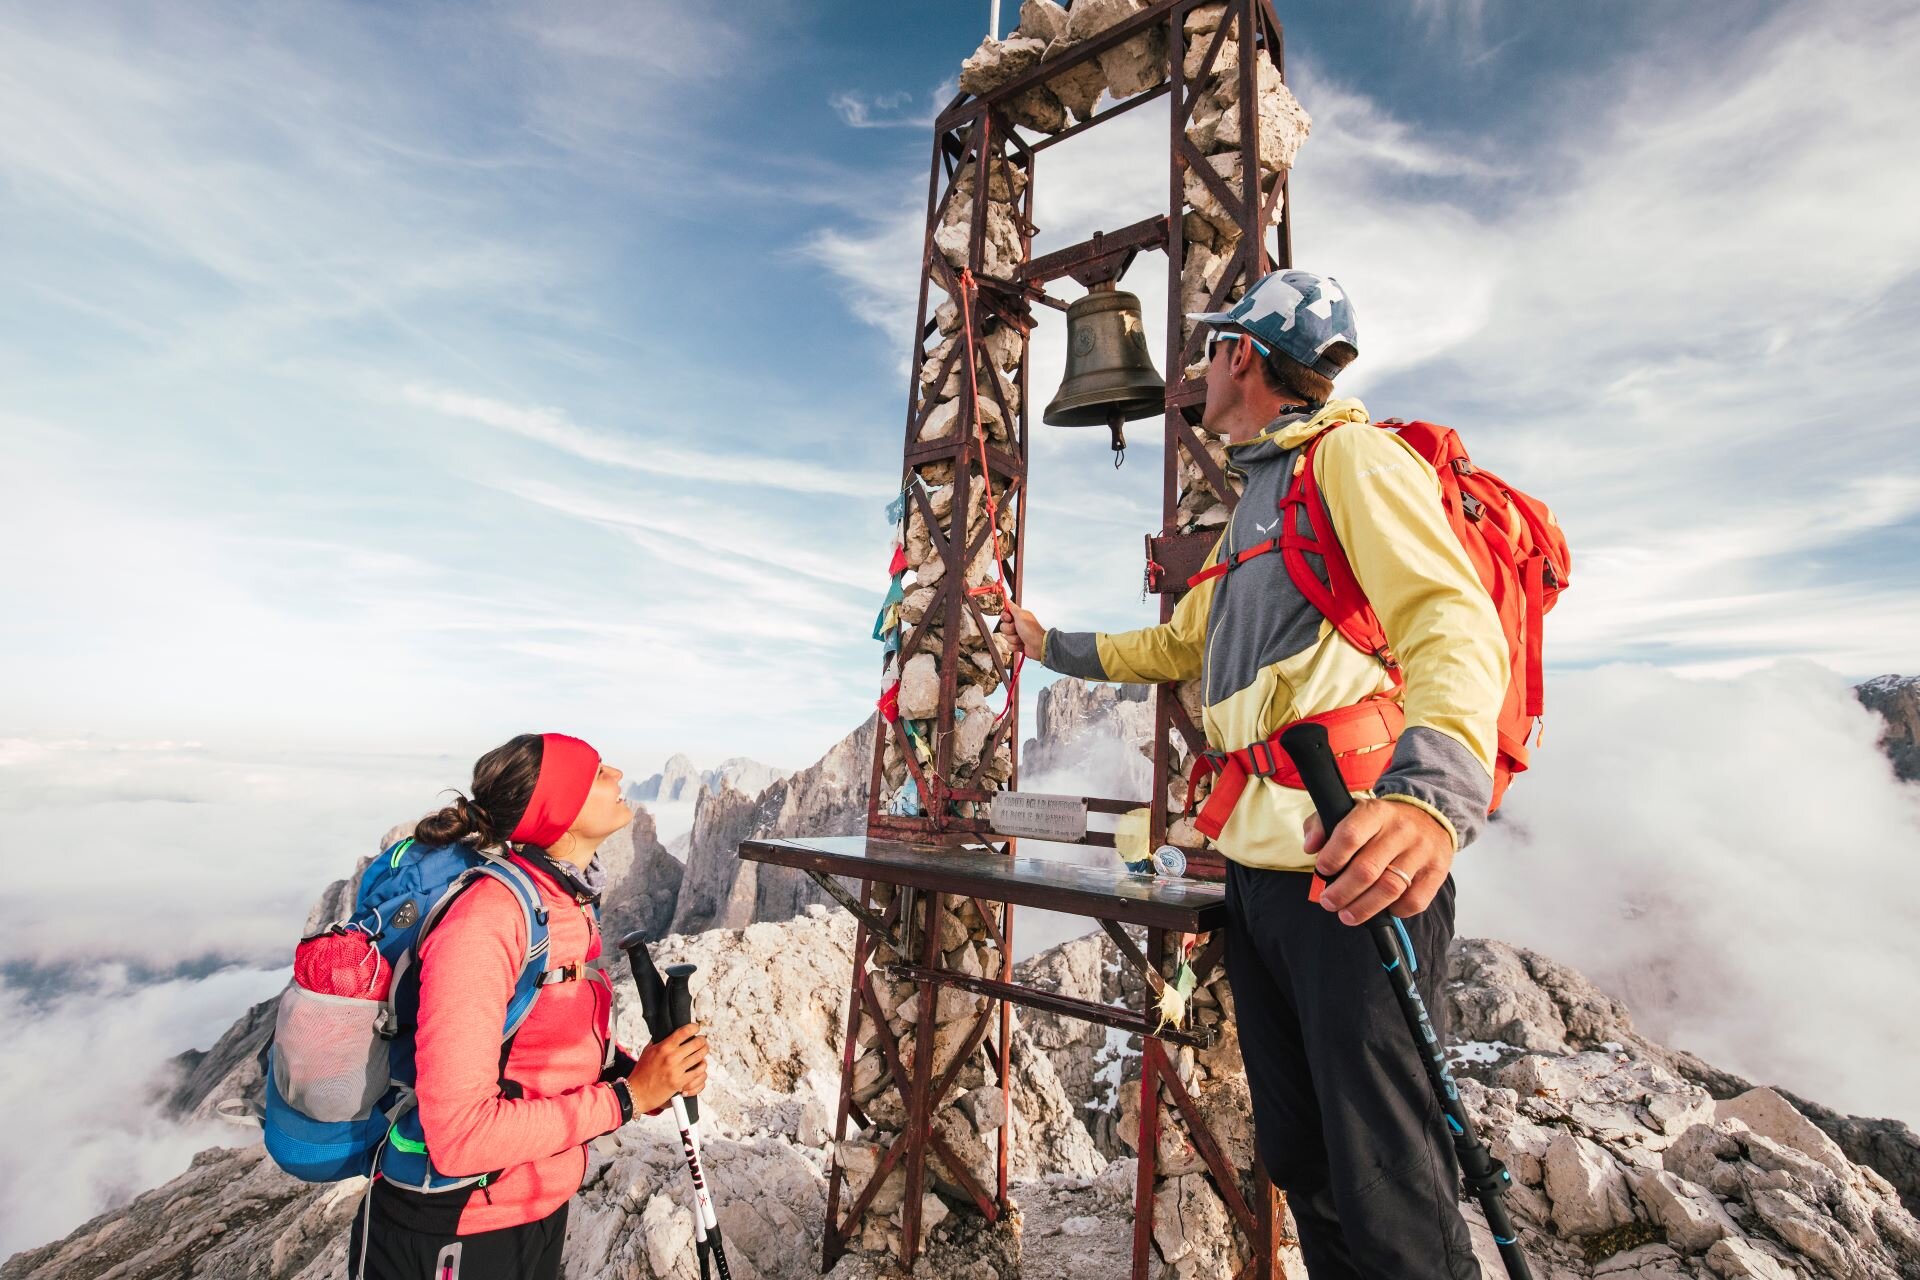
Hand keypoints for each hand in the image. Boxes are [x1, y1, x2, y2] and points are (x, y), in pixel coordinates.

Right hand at [627, 1024, 707, 1113]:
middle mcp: (671, 1057)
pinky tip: (700, 1065)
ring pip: (700, 1056)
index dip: (694, 1028)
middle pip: (696, 1043)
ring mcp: (676, 1070)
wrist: (637, 1093)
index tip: (696, 1028)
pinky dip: (701, 1067)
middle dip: (702, 1040)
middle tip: (702, 1040)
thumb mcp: (647, 1051)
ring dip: (704, 1052)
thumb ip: (659, 1041)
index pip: (684, 1032)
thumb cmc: (641, 1072)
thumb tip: (669, 1032)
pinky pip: (698, 1072)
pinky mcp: (680, 1083)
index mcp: (663, 1047)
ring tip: (703, 1050)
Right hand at [998, 601, 1044, 659]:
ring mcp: (1017, 636)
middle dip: (1009, 630)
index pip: (1004, 615)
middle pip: (1003, 627)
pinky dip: (1015, 646)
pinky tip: (1022, 645)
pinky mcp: (1017, 645)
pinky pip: (1009, 646)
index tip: (1009, 619)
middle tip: (1017, 630)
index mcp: (1018, 617)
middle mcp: (1017, 626)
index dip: (1005, 618)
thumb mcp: (1021, 615)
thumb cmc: (1032, 630)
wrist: (1039, 645)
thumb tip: (1007, 600)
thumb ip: (1012, 607)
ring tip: (1022, 639)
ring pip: (1006, 637)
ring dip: (1014, 639)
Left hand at [1303, 798, 1454, 925]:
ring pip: (1389, 888)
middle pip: (1367, 870)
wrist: (1429, 815)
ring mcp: (1421, 851)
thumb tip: (1311, 847)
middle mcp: (1401, 830)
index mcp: (1376, 812)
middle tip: (1328, 902)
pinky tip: (1381, 910)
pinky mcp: (1436, 871)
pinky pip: (1414, 901)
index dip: (1332, 858)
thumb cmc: (1381, 821)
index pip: (1350, 835)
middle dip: (1342, 892)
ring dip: (1363, 908)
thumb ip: (1322, 824)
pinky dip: (1395, 911)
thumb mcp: (1350, 811)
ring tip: (1346, 915)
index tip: (1322, 870)